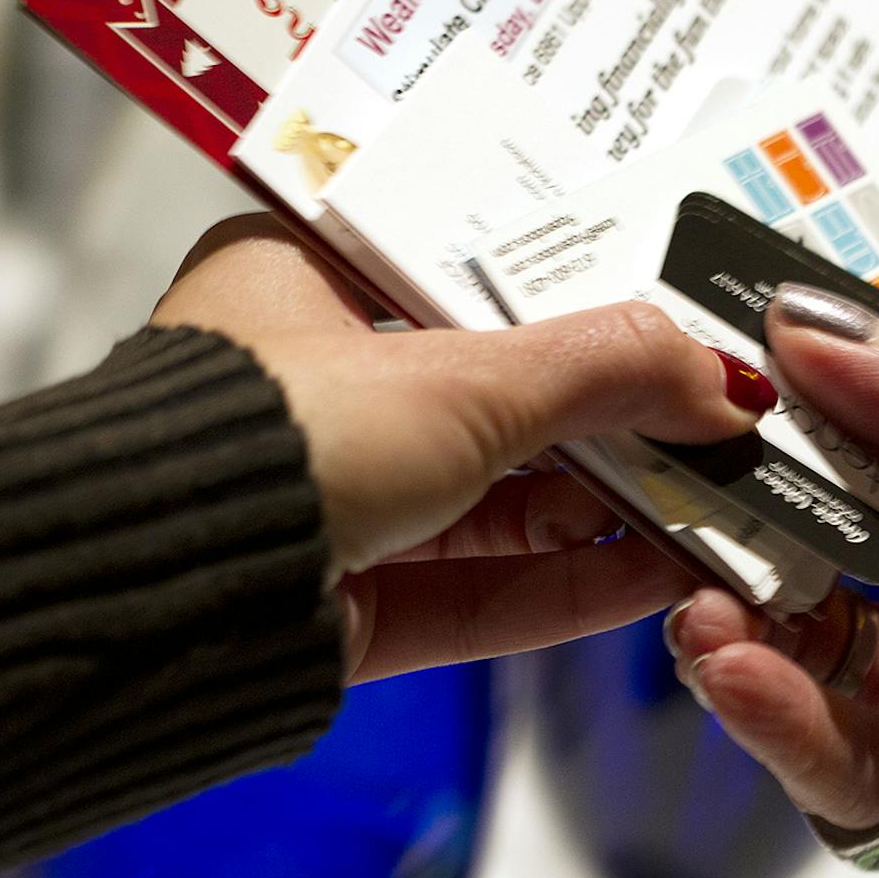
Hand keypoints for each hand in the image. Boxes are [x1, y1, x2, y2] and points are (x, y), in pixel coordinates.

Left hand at [156, 218, 775, 682]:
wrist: (151, 607)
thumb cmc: (272, 440)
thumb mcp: (460, 380)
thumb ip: (602, 371)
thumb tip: (722, 380)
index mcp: (299, 280)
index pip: (465, 269)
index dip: (578, 289)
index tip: (674, 307)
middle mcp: (312, 388)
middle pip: (498, 395)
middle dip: (617, 418)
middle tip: (727, 419)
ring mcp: (330, 502)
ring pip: (497, 501)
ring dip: (610, 507)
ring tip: (724, 499)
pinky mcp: (345, 605)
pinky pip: (477, 588)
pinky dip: (568, 582)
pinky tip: (663, 572)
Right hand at [666, 286, 878, 877]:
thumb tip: (810, 331)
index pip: (876, 406)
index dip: (789, 373)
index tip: (688, 334)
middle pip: (817, 519)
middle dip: (735, 488)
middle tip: (646, 460)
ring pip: (805, 636)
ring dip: (736, 602)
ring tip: (688, 578)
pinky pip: (837, 759)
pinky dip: (774, 713)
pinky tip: (735, 664)